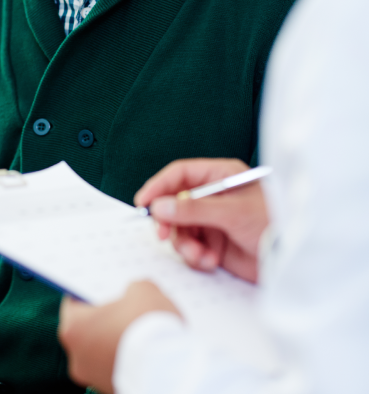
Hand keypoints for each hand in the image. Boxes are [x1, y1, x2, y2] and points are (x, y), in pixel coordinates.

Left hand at [58, 281, 180, 393]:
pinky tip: (146, 350)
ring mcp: (93, 378)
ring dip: (116, 342)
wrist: (170, 369)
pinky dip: (127, 360)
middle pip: (88, 329)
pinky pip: (117, 368)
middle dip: (105, 319)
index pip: (74, 303)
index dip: (90, 293)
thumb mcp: (143, 290)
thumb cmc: (149, 326)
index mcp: (73, 328)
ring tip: (140, 330)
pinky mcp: (112, 390)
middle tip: (124, 307)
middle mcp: (76, 357)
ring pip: (101, 352)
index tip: (102, 287)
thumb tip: (135, 293)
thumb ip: (133, 288)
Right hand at [134, 159, 267, 282]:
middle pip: (172, 203)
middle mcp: (212, 197)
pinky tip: (212, 261)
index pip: (179, 174)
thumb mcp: (233, 212)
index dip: (159, 186)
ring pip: (179, 230)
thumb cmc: (274, 224)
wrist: (292, 259)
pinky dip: (196, 257)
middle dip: (168, 222)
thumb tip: (160, 206)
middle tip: (164, 235)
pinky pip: (190, 248)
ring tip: (201, 256)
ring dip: (185, 245)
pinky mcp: (212, 243)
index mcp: (219, 176)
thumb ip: (194, 209)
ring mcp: (211, 221)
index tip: (144, 202)